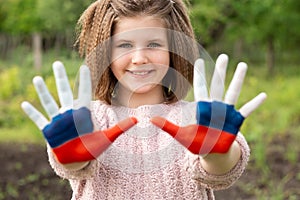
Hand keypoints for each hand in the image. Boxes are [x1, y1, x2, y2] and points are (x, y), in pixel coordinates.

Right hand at [21, 61, 136, 163]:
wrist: (78, 160)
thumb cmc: (92, 148)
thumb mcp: (107, 138)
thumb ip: (121, 128)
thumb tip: (137, 120)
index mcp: (84, 113)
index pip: (85, 93)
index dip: (84, 80)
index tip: (85, 66)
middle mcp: (70, 114)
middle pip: (64, 92)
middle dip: (60, 78)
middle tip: (56, 63)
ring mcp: (58, 121)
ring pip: (50, 102)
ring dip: (43, 91)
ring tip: (37, 78)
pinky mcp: (49, 131)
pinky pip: (39, 119)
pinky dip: (32, 112)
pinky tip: (24, 103)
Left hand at [151, 54, 266, 153]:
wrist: (211, 152)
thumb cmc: (196, 142)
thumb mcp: (180, 134)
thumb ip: (167, 126)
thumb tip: (150, 119)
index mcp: (202, 108)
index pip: (200, 87)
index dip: (200, 74)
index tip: (200, 60)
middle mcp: (215, 106)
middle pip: (218, 85)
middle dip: (221, 71)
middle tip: (224, 55)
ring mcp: (227, 112)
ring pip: (233, 92)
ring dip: (238, 79)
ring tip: (243, 65)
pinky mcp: (236, 121)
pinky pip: (247, 110)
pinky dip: (254, 103)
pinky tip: (263, 95)